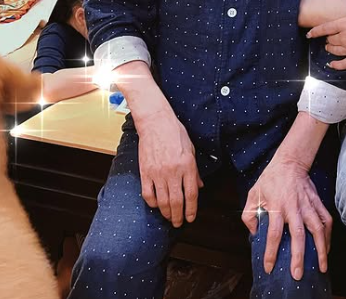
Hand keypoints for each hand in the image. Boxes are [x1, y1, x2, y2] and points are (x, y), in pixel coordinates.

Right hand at [136, 110, 203, 227]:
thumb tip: (199, 186)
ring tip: (169, 218)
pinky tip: (156, 206)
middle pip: (177, 202)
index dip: (191, 210)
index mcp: (187, 165)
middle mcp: (173, 172)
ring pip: (162, 201)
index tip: (190, 218)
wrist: (155, 122)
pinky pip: (148, 195)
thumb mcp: (191, 149)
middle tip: (179, 223)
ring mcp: (158, 173)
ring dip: (166, 213)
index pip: (191, 194)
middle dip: (178, 216)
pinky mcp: (145, 172)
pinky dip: (152, 204)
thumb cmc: (175, 133)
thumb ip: (195, 170)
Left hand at [242, 158, 331, 279]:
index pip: (274, 233)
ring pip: (317, 228)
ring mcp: (307, 204)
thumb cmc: (270, 179)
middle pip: (298, 234)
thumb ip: (249, 214)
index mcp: (276, 206)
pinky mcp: (317, 201)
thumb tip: (254, 233)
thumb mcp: (253, 194)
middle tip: (298, 274)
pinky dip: (329, 234)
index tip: (270, 267)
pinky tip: (327, 247)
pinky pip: (326, 219)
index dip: (271, 252)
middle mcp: (293, 207)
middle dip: (299, 256)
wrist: (290, 161)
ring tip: (322, 266)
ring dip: (321, 248)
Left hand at [306, 0, 345, 69]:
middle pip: (330, 40)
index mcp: (344, 24)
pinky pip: (343, 64)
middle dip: (328, 39)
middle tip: (328, 39)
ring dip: (330, 49)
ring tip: (329, 48)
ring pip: (334, 51)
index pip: (324, 28)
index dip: (315, 32)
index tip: (309, 34)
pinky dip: (336, 65)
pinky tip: (332, 64)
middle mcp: (345, 37)